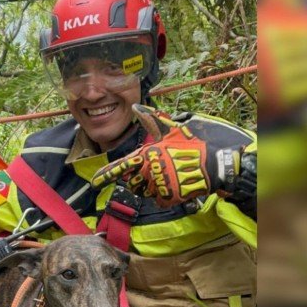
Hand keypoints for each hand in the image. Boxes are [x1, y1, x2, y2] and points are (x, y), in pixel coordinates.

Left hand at [91, 104, 239, 207]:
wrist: (212, 165)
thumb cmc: (191, 146)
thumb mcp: (171, 130)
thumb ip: (151, 119)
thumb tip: (137, 106)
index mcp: (147, 154)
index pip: (121, 166)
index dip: (106, 175)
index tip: (95, 183)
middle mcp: (149, 171)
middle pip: (132, 182)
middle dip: (138, 179)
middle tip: (154, 172)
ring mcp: (158, 185)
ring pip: (144, 191)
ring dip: (150, 186)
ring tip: (166, 176)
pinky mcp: (167, 197)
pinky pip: (158, 200)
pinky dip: (163, 195)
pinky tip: (173, 185)